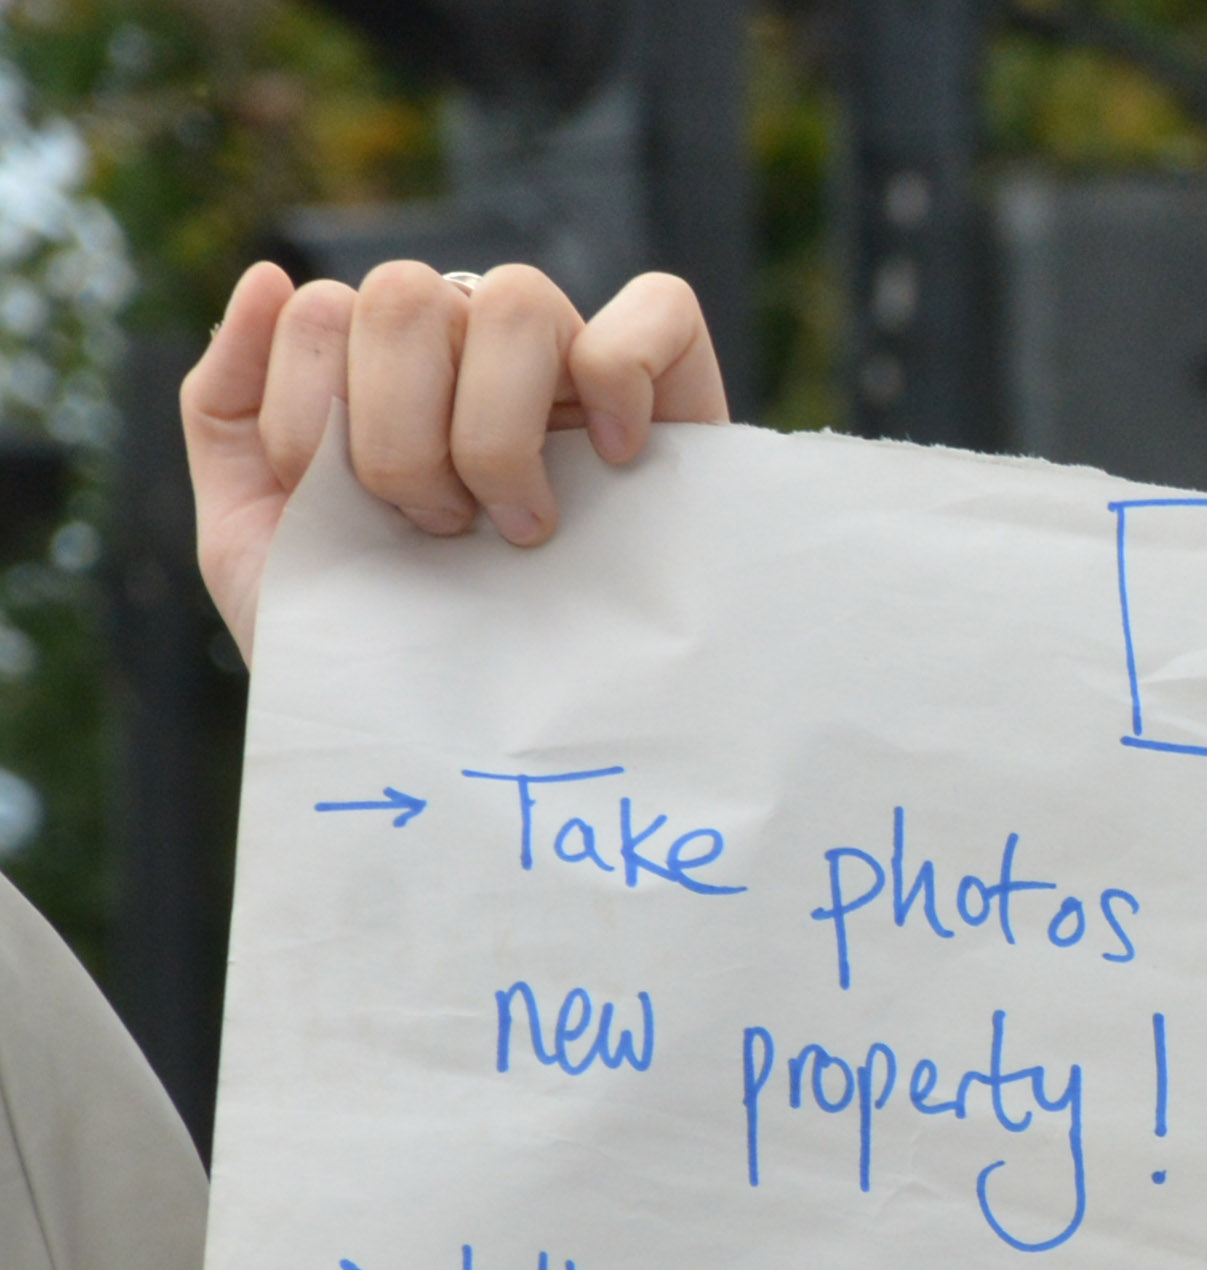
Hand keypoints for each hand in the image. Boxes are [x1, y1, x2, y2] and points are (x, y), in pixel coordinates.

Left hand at [183, 258, 730, 660]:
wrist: (488, 755)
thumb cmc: (382, 652)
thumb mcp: (256, 540)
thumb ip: (226, 406)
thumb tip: (269, 275)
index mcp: (379, 376)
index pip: (322, 307)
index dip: (314, 415)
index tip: (366, 520)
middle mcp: (472, 359)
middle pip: (409, 293)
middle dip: (400, 430)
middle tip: (441, 528)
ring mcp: (575, 373)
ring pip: (517, 297)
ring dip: (498, 424)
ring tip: (524, 524)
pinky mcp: (679, 398)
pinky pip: (657, 310)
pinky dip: (624, 370)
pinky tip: (617, 456)